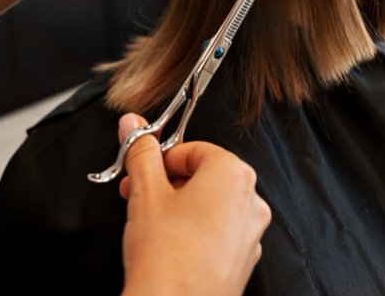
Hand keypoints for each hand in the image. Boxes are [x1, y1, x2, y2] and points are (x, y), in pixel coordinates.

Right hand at [118, 114, 270, 295]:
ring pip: (211, 205)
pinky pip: (218, 233)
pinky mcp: (243, 261)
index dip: (163, 157)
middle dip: (167, 181)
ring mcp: (250, 234)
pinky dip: (194, 231)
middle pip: (205, 175)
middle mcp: (251, 202)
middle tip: (138, 191)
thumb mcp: (145, 193)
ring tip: (149, 219)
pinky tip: (168, 243)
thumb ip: (140, 152)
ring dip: (179, 205)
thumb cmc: (166, 258)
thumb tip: (133, 125)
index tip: (143, 167)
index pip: (196, 149)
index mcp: (233, 175)